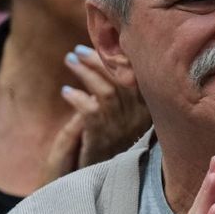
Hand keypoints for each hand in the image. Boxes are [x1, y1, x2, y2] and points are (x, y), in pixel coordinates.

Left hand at [62, 45, 150, 167]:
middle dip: (99, 59)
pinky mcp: (102, 137)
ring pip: (106, 92)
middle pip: (122, 79)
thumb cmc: (114, 135)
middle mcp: (139, 116)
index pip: (138, 75)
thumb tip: (110, 52)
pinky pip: (89, 111)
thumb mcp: (126, 111)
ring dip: (85, 72)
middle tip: (78, 50)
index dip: (122, 56)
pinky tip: (66, 91)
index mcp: (148, 106)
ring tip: (70, 60)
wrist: (103, 171)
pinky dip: (76, 97)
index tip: (105, 42)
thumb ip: (122, 86)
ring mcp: (121, 127)